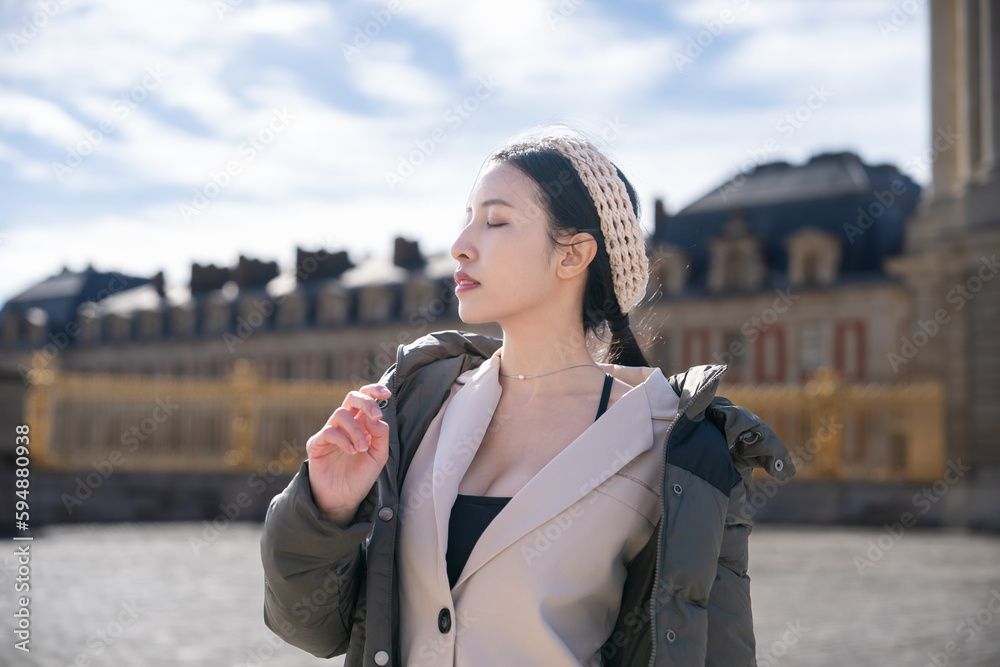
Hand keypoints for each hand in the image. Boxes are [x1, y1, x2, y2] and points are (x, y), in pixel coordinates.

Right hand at [305, 384, 391, 526]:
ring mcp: (330, 432)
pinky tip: (351, 451)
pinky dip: (343, 439)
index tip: (386, 394)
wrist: (343, 499)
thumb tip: (375, 417)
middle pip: (351, 398)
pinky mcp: (317, 444)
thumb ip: (380, 435)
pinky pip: (329, 431)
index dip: (374, 391)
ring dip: (355, 430)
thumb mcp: (379, 456)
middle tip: (375, 416)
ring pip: (340, 413)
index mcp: (361, 424)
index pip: (365, 399)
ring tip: (361, 449)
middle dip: (366, 402)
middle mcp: (345, 425)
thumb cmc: (361, 477)